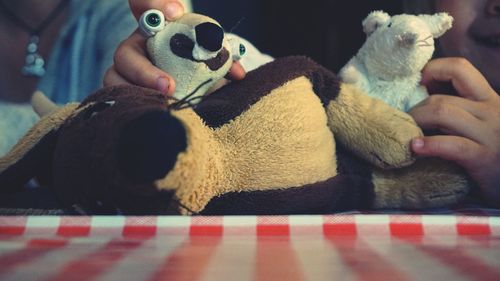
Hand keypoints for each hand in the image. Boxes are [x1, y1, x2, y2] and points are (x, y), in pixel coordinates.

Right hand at [103, 0, 245, 94]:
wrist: (190, 94)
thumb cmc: (197, 68)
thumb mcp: (208, 59)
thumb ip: (222, 60)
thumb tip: (238, 73)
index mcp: (155, 30)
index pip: (142, 4)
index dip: (154, 4)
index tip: (176, 12)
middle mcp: (136, 49)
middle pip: (125, 53)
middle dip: (144, 71)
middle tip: (168, 86)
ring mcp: (125, 75)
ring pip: (114, 79)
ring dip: (137, 95)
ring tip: (161, 107)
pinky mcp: (124, 96)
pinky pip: (120, 102)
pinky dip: (135, 108)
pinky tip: (155, 115)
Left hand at [408, 57, 499, 206]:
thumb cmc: (496, 153)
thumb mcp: (483, 124)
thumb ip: (461, 109)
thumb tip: (424, 93)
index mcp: (489, 100)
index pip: (460, 68)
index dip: (434, 70)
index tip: (418, 84)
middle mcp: (491, 111)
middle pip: (441, 98)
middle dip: (415, 109)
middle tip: (405, 123)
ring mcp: (490, 134)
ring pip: (443, 113)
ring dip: (417, 122)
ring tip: (408, 135)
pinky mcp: (486, 158)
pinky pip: (453, 145)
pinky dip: (430, 145)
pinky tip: (415, 148)